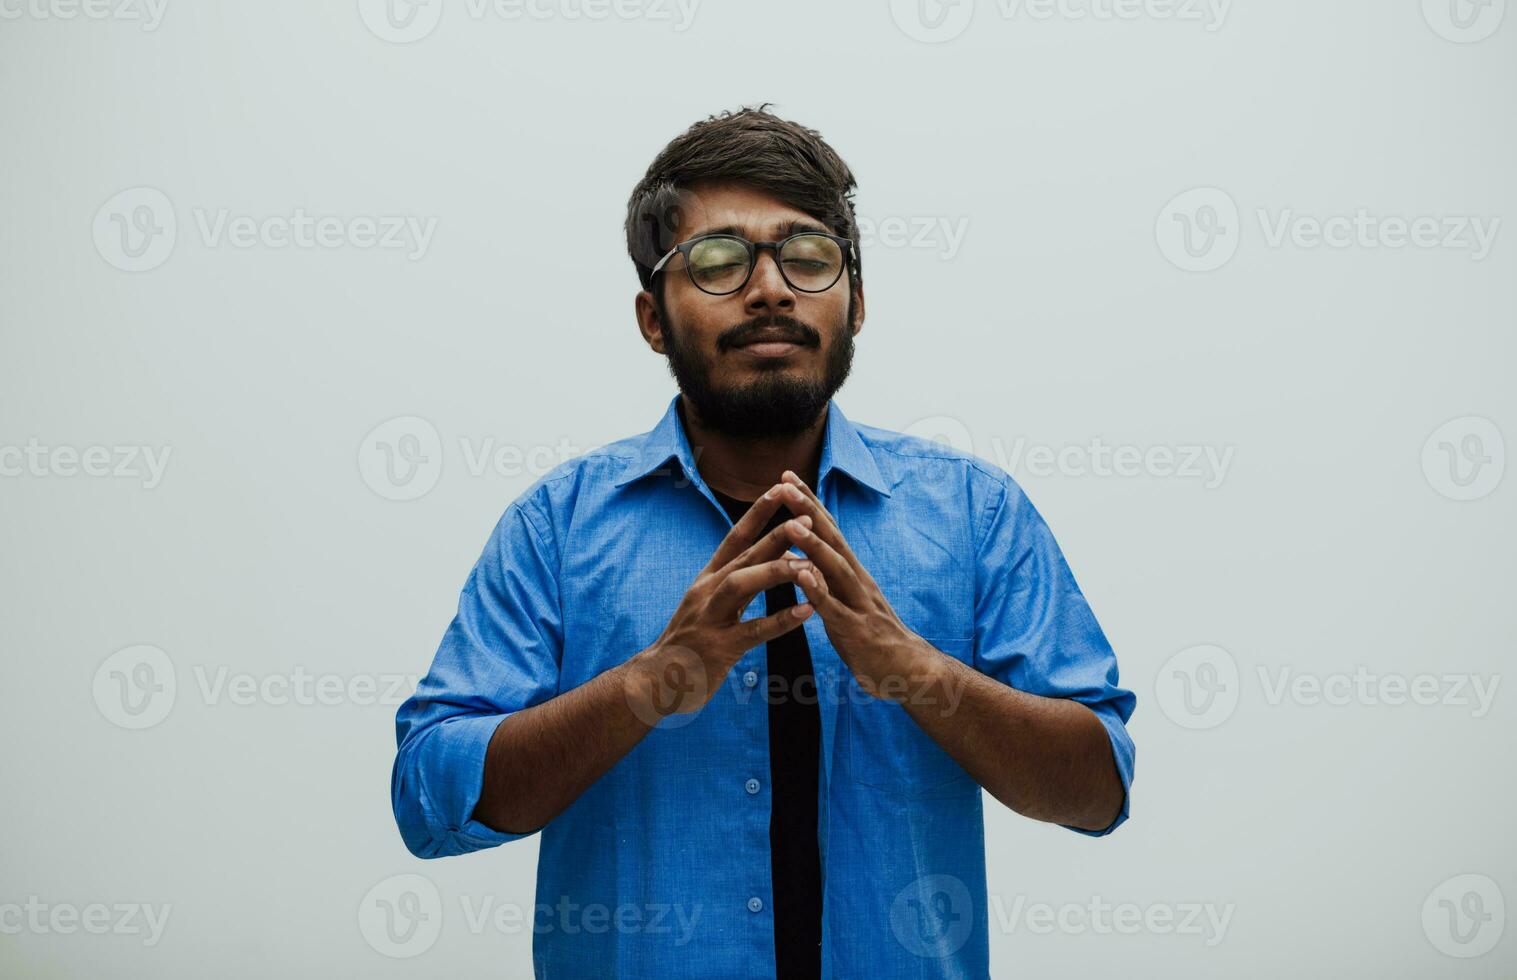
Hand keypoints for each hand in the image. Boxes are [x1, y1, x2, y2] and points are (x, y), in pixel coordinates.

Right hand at [629, 485, 816, 717]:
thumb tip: (779, 556)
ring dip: (776, 572)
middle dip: (774, 535)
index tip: (781, 488)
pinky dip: (780, 621)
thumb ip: (742, 580)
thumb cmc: (692, 640)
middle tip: (805, 518)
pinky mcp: (719, 648)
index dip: (758, 512)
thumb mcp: (713, 603)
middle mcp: (707, 591)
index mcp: (708, 579)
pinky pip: (753, 631)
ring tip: (809, 565)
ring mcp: (711, 619)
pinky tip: (806, 612)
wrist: (657, 679)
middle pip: (743, 555)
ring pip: (742, 585)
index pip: (735, 537)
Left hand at [773, 471, 933, 700]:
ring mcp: (858, 604)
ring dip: (813, 545)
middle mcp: (857, 580)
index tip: (787, 478)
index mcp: (851, 573)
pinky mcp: (856, 632)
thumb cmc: (872, 637)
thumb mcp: (847, 601)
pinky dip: (817, 591)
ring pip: (835, 569)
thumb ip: (827, 580)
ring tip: (792, 524)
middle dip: (807, 510)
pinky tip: (802, 576)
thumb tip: (799, 559)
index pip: (828, 530)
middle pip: (831, 538)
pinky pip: (834, 609)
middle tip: (785, 483)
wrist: (909, 671)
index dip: (808, 503)